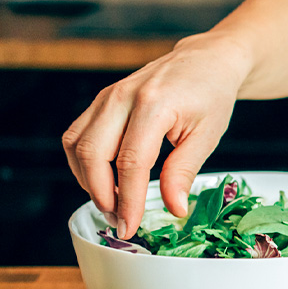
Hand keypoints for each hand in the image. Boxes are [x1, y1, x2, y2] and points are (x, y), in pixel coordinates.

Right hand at [62, 32, 252, 238]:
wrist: (205, 62)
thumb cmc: (210, 94)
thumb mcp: (206, 136)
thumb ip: (183, 172)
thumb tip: (174, 208)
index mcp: (154, 104)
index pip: (130, 162)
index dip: (128, 200)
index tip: (130, 226)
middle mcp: (123, 97)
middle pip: (93, 154)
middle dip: (102, 195)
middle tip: (121, 220)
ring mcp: (107, 96)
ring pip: (77, 146)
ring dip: (88, 181)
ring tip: (114, 204)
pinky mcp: (102, 101)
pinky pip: (77, 136)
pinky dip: (84, 164)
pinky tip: (105, 181)